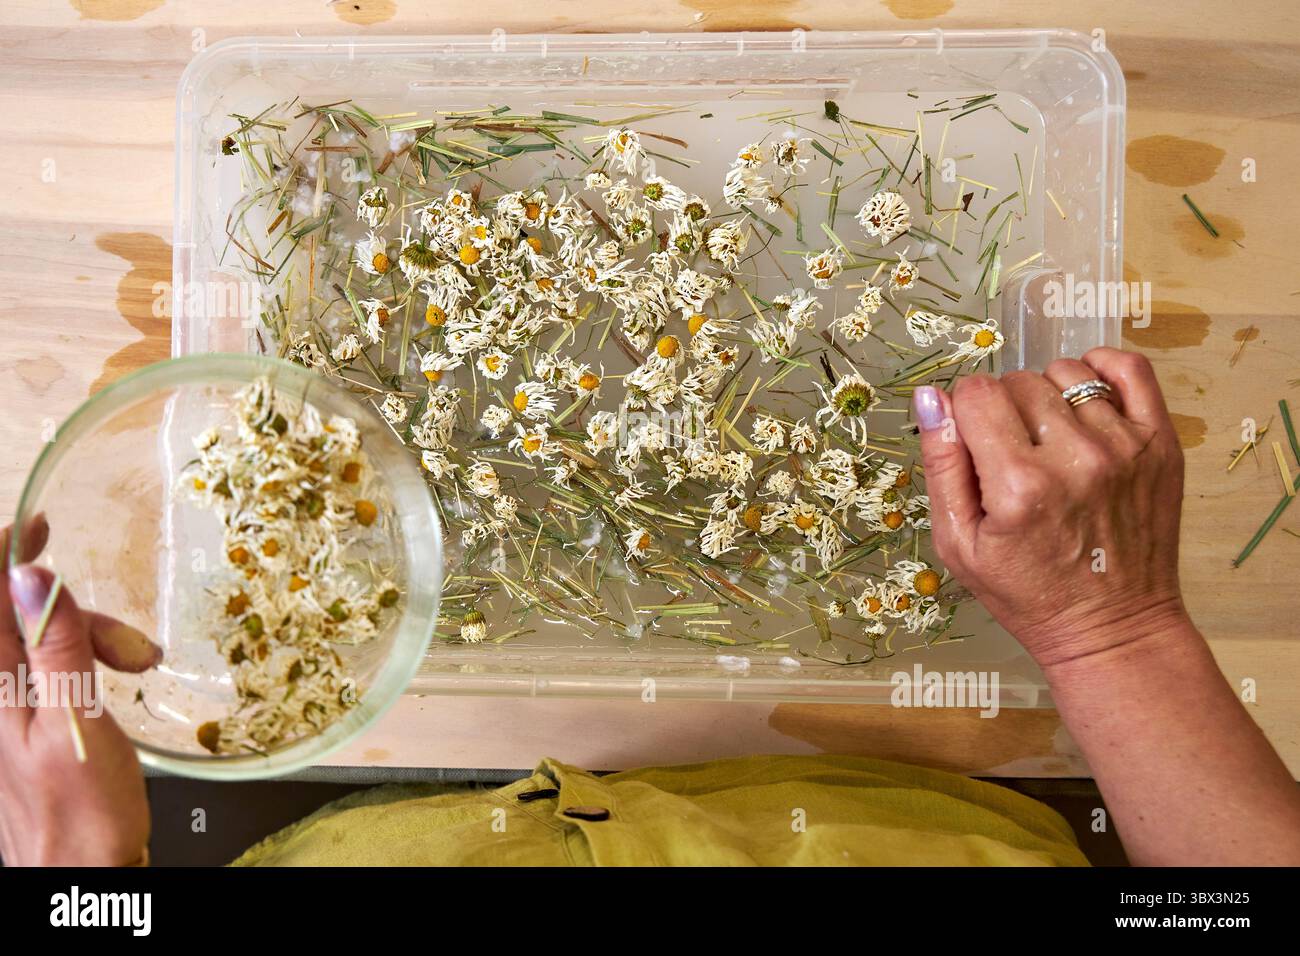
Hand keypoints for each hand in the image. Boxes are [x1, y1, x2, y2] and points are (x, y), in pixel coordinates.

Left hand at [0, 519, 159, 865]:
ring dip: (91, 636)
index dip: (2, 554)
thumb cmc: (81, 813)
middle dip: (75, 610)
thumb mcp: (77, 722)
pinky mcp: (22, 720)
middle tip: (131, 643)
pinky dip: (86, 659)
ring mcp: (3, 706)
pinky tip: (119, 676)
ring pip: (37, 637)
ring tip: (140, 666)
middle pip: (15, 614)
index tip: (42, 527)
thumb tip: (32, 574)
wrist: (80, 878)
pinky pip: (47, 664)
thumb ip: (55, 645)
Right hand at [913, 347, 1188, 667]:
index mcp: (1018, 486)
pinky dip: (1101, 369)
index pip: (976, 394)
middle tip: (1011, 452)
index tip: (972, 443)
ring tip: (1049, 437)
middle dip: (1003, 408)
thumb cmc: (1026, 594)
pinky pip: (1129, 370)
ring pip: (1066, 374)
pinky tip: (1084, 395)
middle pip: (1018, 381)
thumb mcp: (959, 543)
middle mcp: (1075, 459)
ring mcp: (1124, 448)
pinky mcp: (1160, 445)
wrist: (1113, 628)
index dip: (965, 413)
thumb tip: (931, 396)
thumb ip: (941, 464)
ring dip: (1048, 396)